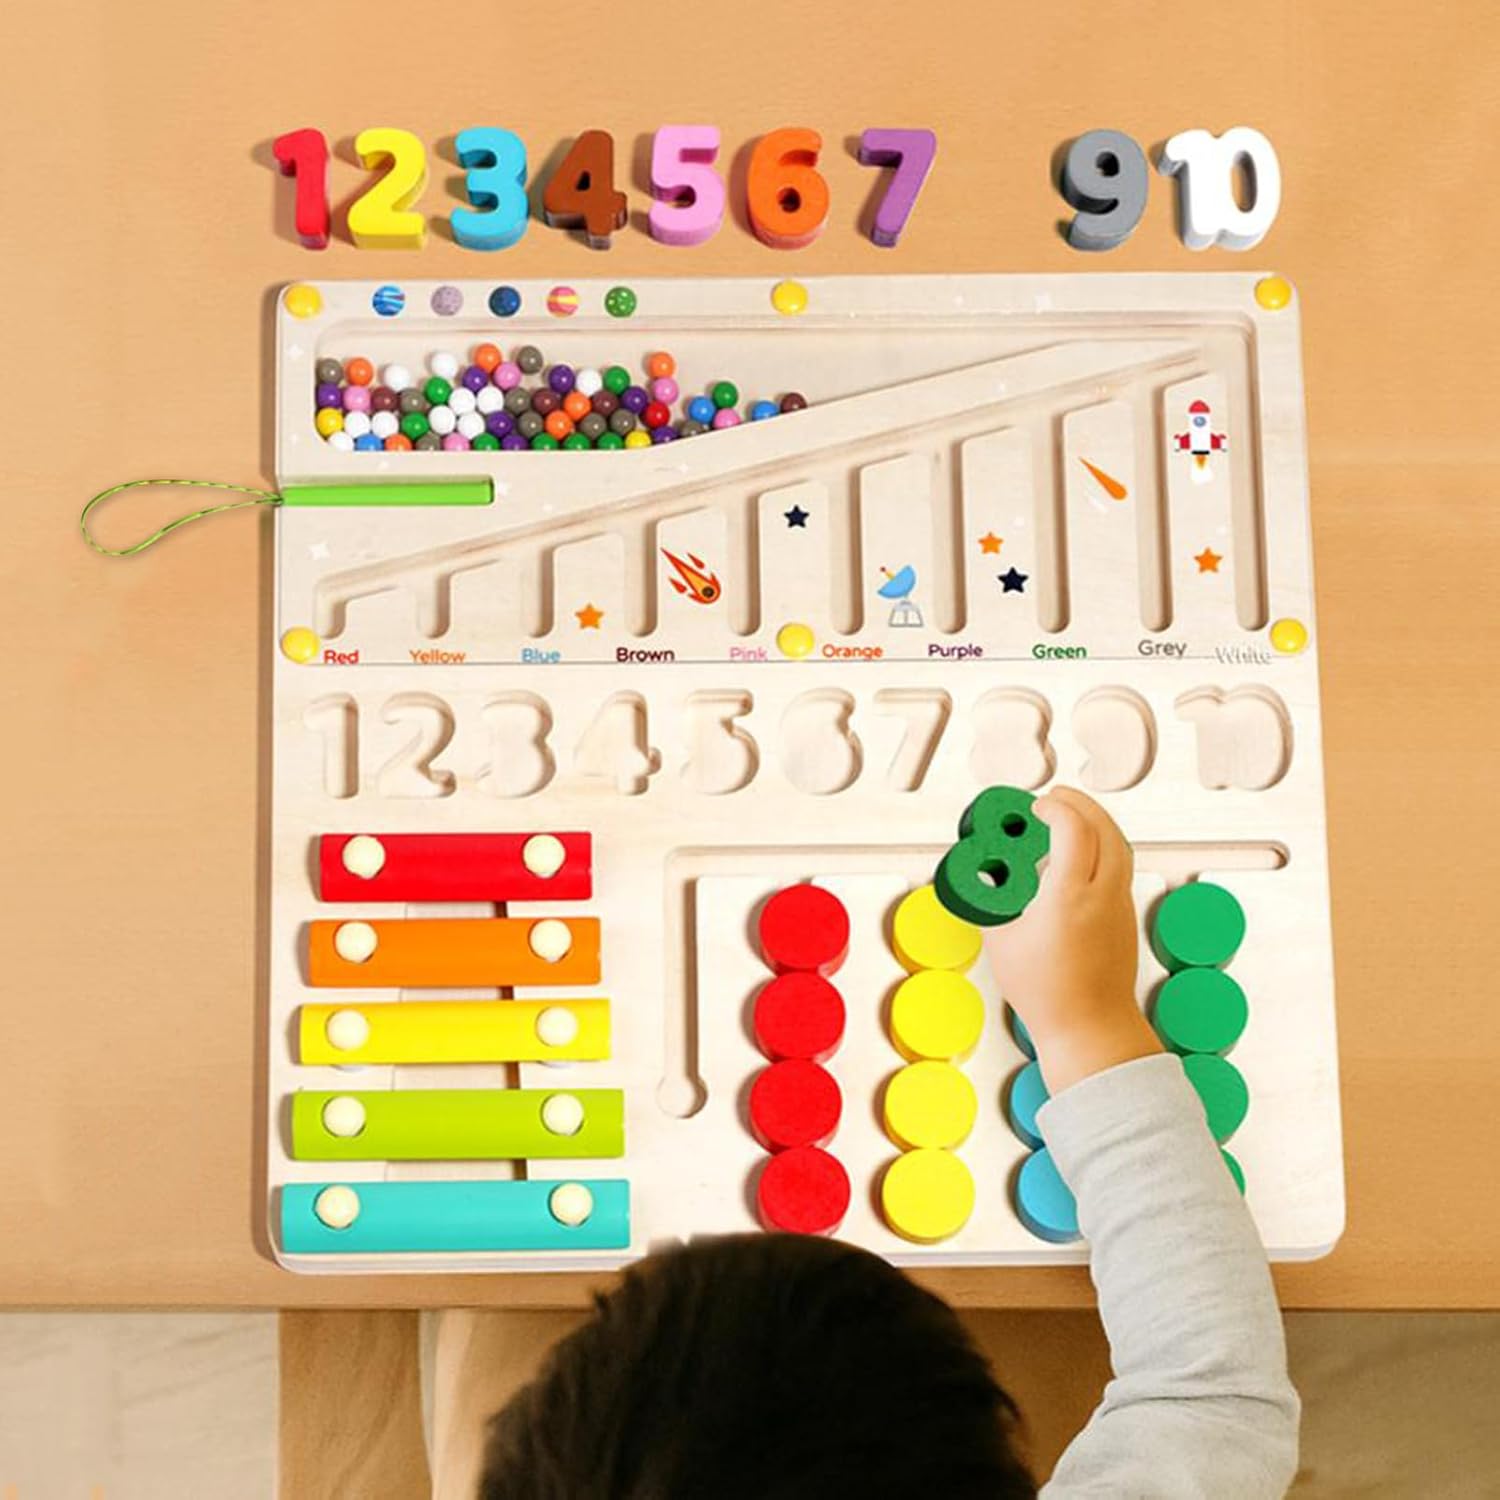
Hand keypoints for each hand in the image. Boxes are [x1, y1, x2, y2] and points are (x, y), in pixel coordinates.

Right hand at [986, 786, 1159, 1095]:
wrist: (1090, 1029)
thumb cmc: (1046, 994)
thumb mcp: (1001, 941)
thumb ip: (991, 901)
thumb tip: (980, 878)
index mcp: (1069, 897)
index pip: (1073, 830)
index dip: (1054, 809)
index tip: (1036, 808)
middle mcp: (1102, 895)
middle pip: (1104, 827)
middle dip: (1079, 804)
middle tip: (1054, 799)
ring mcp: (1119, 904)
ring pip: (1119, 844)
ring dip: (1095, 822)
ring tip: (1067, 820)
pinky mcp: (1126, 916)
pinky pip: (1120, 865)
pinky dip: (1101, 846)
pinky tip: (1078, 857)